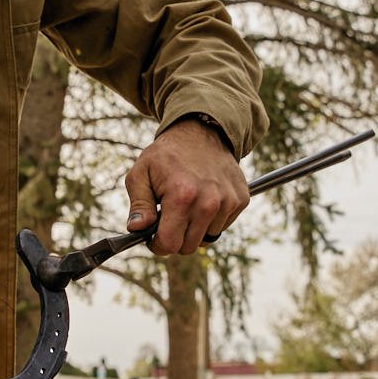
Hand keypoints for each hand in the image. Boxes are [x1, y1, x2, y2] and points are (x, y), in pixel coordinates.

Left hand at [123, 117, 248, 255]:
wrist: (201, 132)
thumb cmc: (167, 155)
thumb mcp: (141, 173)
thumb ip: (138, 205)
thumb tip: (136, 229)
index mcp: (181, 196)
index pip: (169, 244)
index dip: (157, 244)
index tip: (153, 235)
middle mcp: (209, 202)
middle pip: (188, 247)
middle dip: (175, 237)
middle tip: (169, 217)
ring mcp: (228, 201)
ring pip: (207, 239)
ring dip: (194, 229)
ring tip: (188, 204)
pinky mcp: (241, 200)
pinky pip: (222, 227)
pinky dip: (211, 220)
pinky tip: (204, 199)